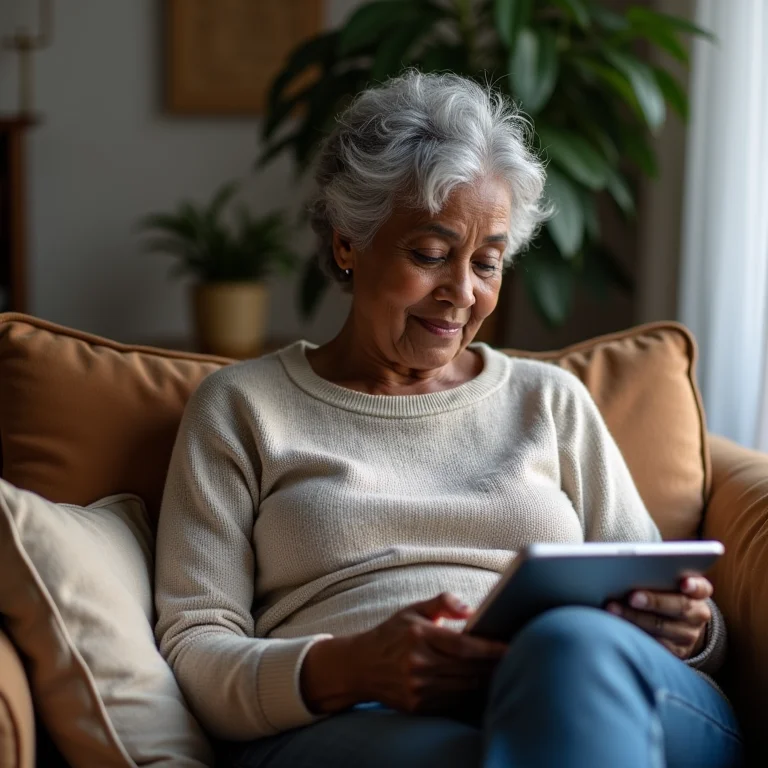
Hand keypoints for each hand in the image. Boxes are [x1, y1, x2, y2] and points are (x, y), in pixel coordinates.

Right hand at [301, 593, 507, 715]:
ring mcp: (417, 688)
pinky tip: (482, 686)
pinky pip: (453, 702)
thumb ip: (443, 602)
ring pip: (464, 687)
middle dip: (494, 665)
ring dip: (486, 681)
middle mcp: (417, 664)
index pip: (464, 646)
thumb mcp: (413, 609)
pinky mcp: (418, 706)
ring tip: (503, 671)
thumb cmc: (392, 634)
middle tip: (516, 658)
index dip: (491, 648)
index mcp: (419, 636)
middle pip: (468, 668)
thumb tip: (471, 609)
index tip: (511, 646)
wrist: (360, 665)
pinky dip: (470, 694)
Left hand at [605, 576, 711, 659]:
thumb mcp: (668, 583)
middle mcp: (697, 614)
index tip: (684, 583)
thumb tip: (627, 567)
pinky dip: (634, 633)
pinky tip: (617, 625)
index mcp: (698, 593)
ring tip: (612, 609)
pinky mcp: (675, 651)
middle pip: (679, 607)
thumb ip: (657, 575)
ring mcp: (688, 635)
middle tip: (631, 597)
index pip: (700, 587)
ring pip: (661, 627)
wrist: (680, 626)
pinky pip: (653, 643)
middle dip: (653, 601)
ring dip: (634, 618)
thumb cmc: (665, 594)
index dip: (693, 585)